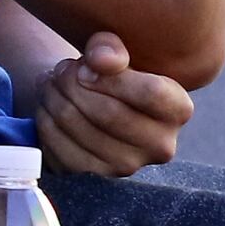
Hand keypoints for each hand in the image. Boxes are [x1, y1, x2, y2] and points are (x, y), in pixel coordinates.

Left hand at [29, 31, 192, 177]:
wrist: (101, 104)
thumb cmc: (114, 74)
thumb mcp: (118, 52)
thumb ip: (111, 47)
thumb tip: (99, 60)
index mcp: (178, 110)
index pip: (150, 93)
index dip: (110, 76)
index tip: (86, 64)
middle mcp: (160, 145)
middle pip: (108, 113)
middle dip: (73, 85)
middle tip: (60, 70)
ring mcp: (128, 166)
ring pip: (79, 128)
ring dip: (54, 99)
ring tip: (50, 83)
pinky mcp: (95, 177)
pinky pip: (60, 149)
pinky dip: (46, 122)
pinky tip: (46, 105)